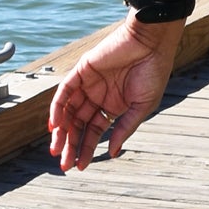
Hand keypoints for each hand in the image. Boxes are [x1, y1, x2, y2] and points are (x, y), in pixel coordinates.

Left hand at [48, 20, 180, 170]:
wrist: (151, 43)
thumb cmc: (153, 72)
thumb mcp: (141, 107)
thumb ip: (124, 129)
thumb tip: (111, 152)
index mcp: (113, 106)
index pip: (94, 131)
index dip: (86, 148)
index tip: (80, 166)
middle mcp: (98, 96)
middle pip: (78, 124)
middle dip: (70, 144)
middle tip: (64, 164)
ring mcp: (89, 84)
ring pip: (68, 111)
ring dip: (61, 130)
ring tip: (56, 148)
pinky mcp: (82, 70)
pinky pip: (65, 92)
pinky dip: (58, 108)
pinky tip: (55, 125)